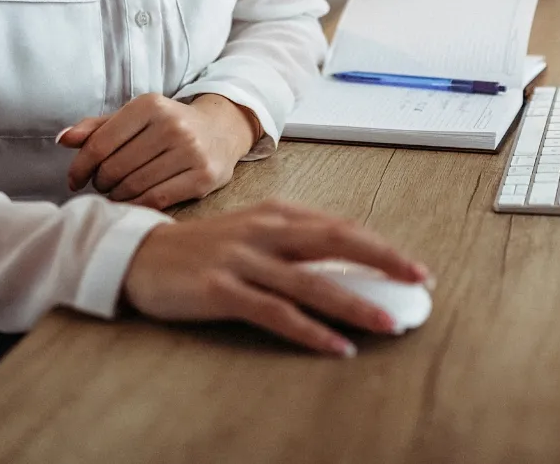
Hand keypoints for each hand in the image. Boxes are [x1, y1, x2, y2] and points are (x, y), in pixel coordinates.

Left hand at [57, 93, 257, 208]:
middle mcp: (172, 125)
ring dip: (116, 195)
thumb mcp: (136, 117)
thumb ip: (98, 127)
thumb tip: (63, 139)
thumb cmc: (168, 125)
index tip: (74, 180)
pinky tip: (132, 201)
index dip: (80, 167)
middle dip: (100, 182)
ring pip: (134, 186)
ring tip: (116, 192)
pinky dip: (137, 205)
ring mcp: (191, 151)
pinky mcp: (204, 176)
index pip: (100, 143)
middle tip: (101, 185)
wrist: (221, 130)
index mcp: (150, 104)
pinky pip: (156, 199)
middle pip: (115, 168)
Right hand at [122, 199, 432, 355]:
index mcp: (277, 212)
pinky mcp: (222, 289)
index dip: (381, 247)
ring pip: (311, 281)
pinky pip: (276, 313)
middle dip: (383, 260)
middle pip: (336, 241)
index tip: (413, 268)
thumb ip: (295, 244)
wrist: (140, 254)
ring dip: (354, 303)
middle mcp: (265, 229)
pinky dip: (311, 331)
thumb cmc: (205, 248)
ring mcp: (243, 258)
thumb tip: (349, 268)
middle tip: (419, 281)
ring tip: (388, 323)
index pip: (341, 227)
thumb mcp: (253, 234)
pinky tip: (336, 347)